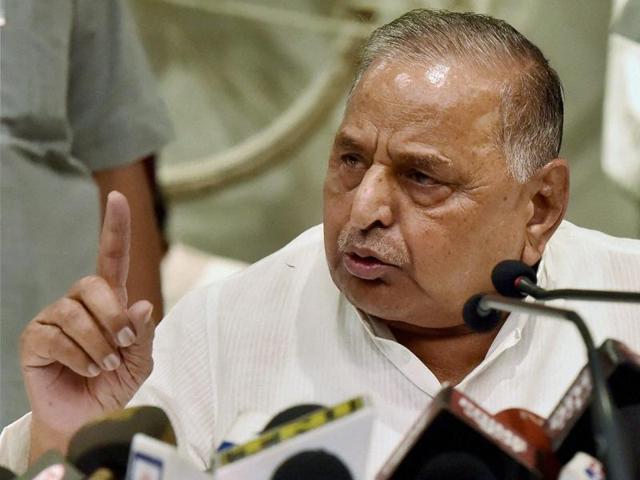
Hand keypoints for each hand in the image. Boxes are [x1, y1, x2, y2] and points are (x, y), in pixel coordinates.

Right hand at [20, 191, 155, 460]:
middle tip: (122, 343)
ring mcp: (53, 319)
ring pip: (74, 314)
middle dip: (113, 316)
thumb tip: (142, 304)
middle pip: (92, 284)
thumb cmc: (114, 385)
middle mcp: (79, 304)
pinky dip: (78, 358)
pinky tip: (85, 371)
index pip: (112, 257)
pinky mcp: (34, 339)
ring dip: (97, 343)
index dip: (114, 228)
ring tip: (103, 364)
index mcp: (109, 302)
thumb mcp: (139, 361)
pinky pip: (56, 337)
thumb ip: (142, 334)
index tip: (118, 198)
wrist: (89, 420)